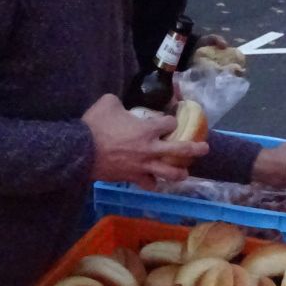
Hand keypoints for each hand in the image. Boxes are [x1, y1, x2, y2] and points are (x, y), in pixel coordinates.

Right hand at [82, 95, 207, 188]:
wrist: (80, 151)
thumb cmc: (95, 125)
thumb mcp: (107, 103)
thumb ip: (118, 101)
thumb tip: (120, 103)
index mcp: (147, 128)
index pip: (170, 124)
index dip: (172, 122)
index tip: (170, 121)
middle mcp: (151, 148)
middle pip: (181, 150)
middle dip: (195, 149)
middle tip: (204, 148)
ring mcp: (143, 165)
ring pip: (170, 173)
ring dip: (180, 173)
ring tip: (185, 173)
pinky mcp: (133, 178)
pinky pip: (149, 185)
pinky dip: (153, 184)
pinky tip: (155, 182)